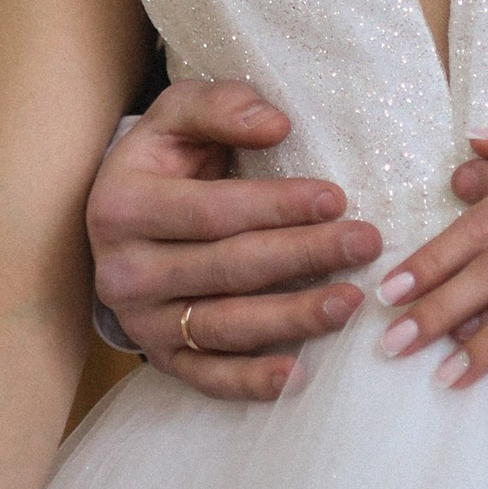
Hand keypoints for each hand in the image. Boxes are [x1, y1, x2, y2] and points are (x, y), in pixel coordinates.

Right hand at [89, 80, 379, 403]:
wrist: (124, 217)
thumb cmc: (166, 160)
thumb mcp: (178, 116)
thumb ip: (221, 107)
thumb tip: (276, 125)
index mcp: (122, 205)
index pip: (212, 211)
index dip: (277, 206)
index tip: (337, 197)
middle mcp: (123, 271)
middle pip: (227, 269)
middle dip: (303, 255)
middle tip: (365, 244)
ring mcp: (141, 322)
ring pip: (224, 326)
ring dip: (292, 318)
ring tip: (350, 302)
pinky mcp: (160, 358)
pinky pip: (208, 377)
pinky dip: (253, 381)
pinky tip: (300, 374)